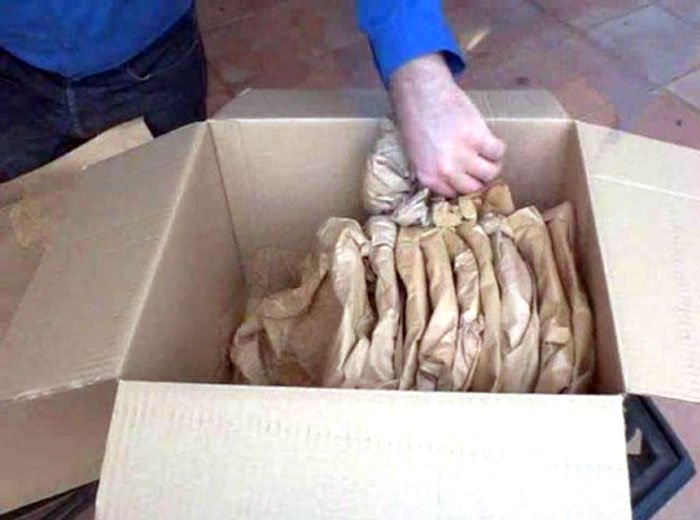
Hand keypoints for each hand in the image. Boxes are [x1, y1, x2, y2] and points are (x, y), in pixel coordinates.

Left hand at [389, 54, 505, 196]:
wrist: (420, 93)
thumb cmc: (416, 121)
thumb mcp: (417, 156)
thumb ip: (435, 173)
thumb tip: (457, 183)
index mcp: (429, 177)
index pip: (455, 195)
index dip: (464, 185)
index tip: (469, 178)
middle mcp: (446, 171)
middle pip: (475, 187)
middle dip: (480, 178)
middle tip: (482, 165)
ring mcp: (463, 155)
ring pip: (490, 173)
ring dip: (493, 164)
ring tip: (488, 154)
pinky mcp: (477, 137)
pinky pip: (498, 152)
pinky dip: (498, 148)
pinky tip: (490, 141)